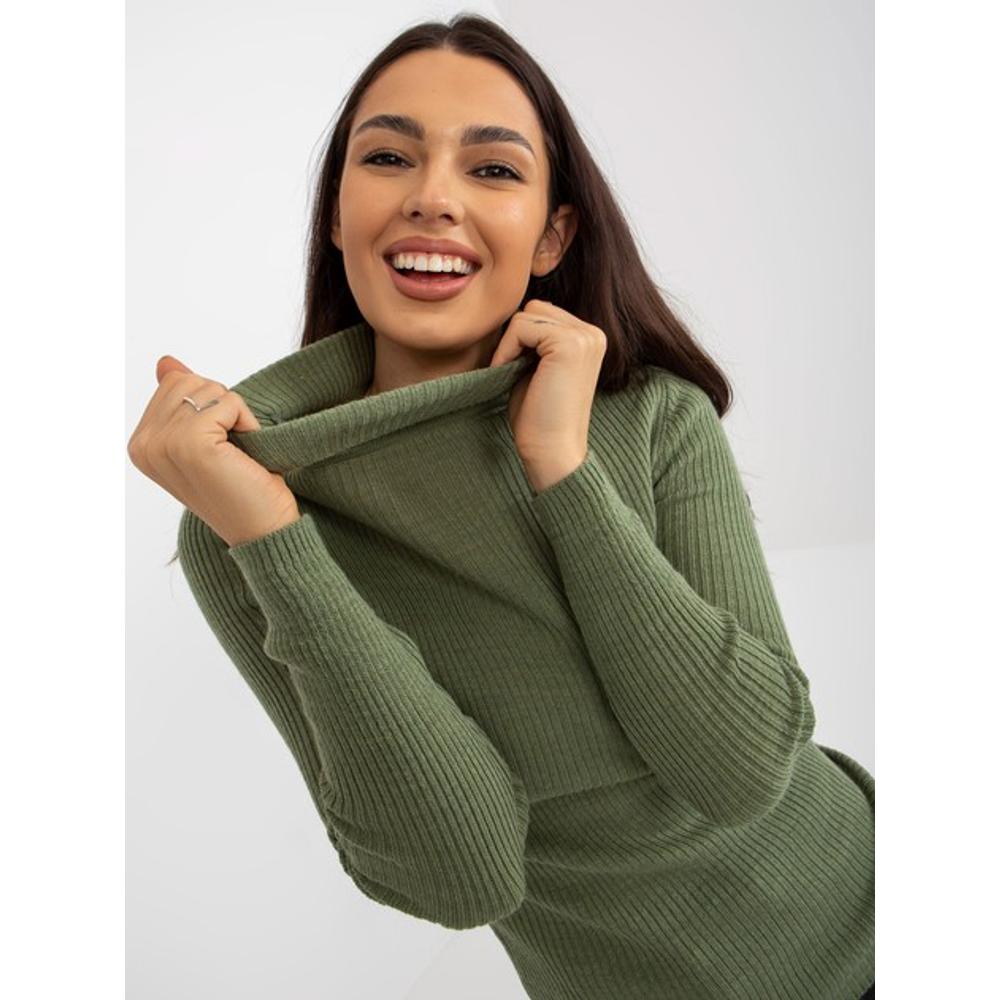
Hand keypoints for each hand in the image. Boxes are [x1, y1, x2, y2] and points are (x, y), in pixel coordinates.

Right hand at [127, 355, 300, 547]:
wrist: (264, 529)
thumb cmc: (242, 486)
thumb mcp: (208, 436)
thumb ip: (182, 400)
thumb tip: (166, 362)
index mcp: (141, 443)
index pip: (176, 382)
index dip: (210, 407)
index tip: (217, 448)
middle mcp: (143, 445)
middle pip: (189, 380)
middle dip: (222, 407)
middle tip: (231, 451)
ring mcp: (163, 444)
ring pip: (209, 389)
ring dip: (236, 417)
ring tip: (237, 456)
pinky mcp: (190, 444)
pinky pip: (228, 402)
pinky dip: (247, 423)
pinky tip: (245, 456)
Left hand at [489, 300, 605, 491]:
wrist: (553, 453)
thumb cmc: (539, 419)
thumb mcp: (536, 370)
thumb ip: (532, 341)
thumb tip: (509, 316)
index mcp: (589, 339)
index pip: (543, 313)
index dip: (521, 339)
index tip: (515, 370)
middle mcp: (593, 334)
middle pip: (535, 308)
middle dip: (516, 337)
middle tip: (511, 371)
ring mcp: (585, 337)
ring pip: (527, 314)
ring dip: (510, 344)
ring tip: (512, 374)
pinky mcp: (569, 344)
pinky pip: (520, 326)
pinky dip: (506, 350)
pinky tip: (509, 374)